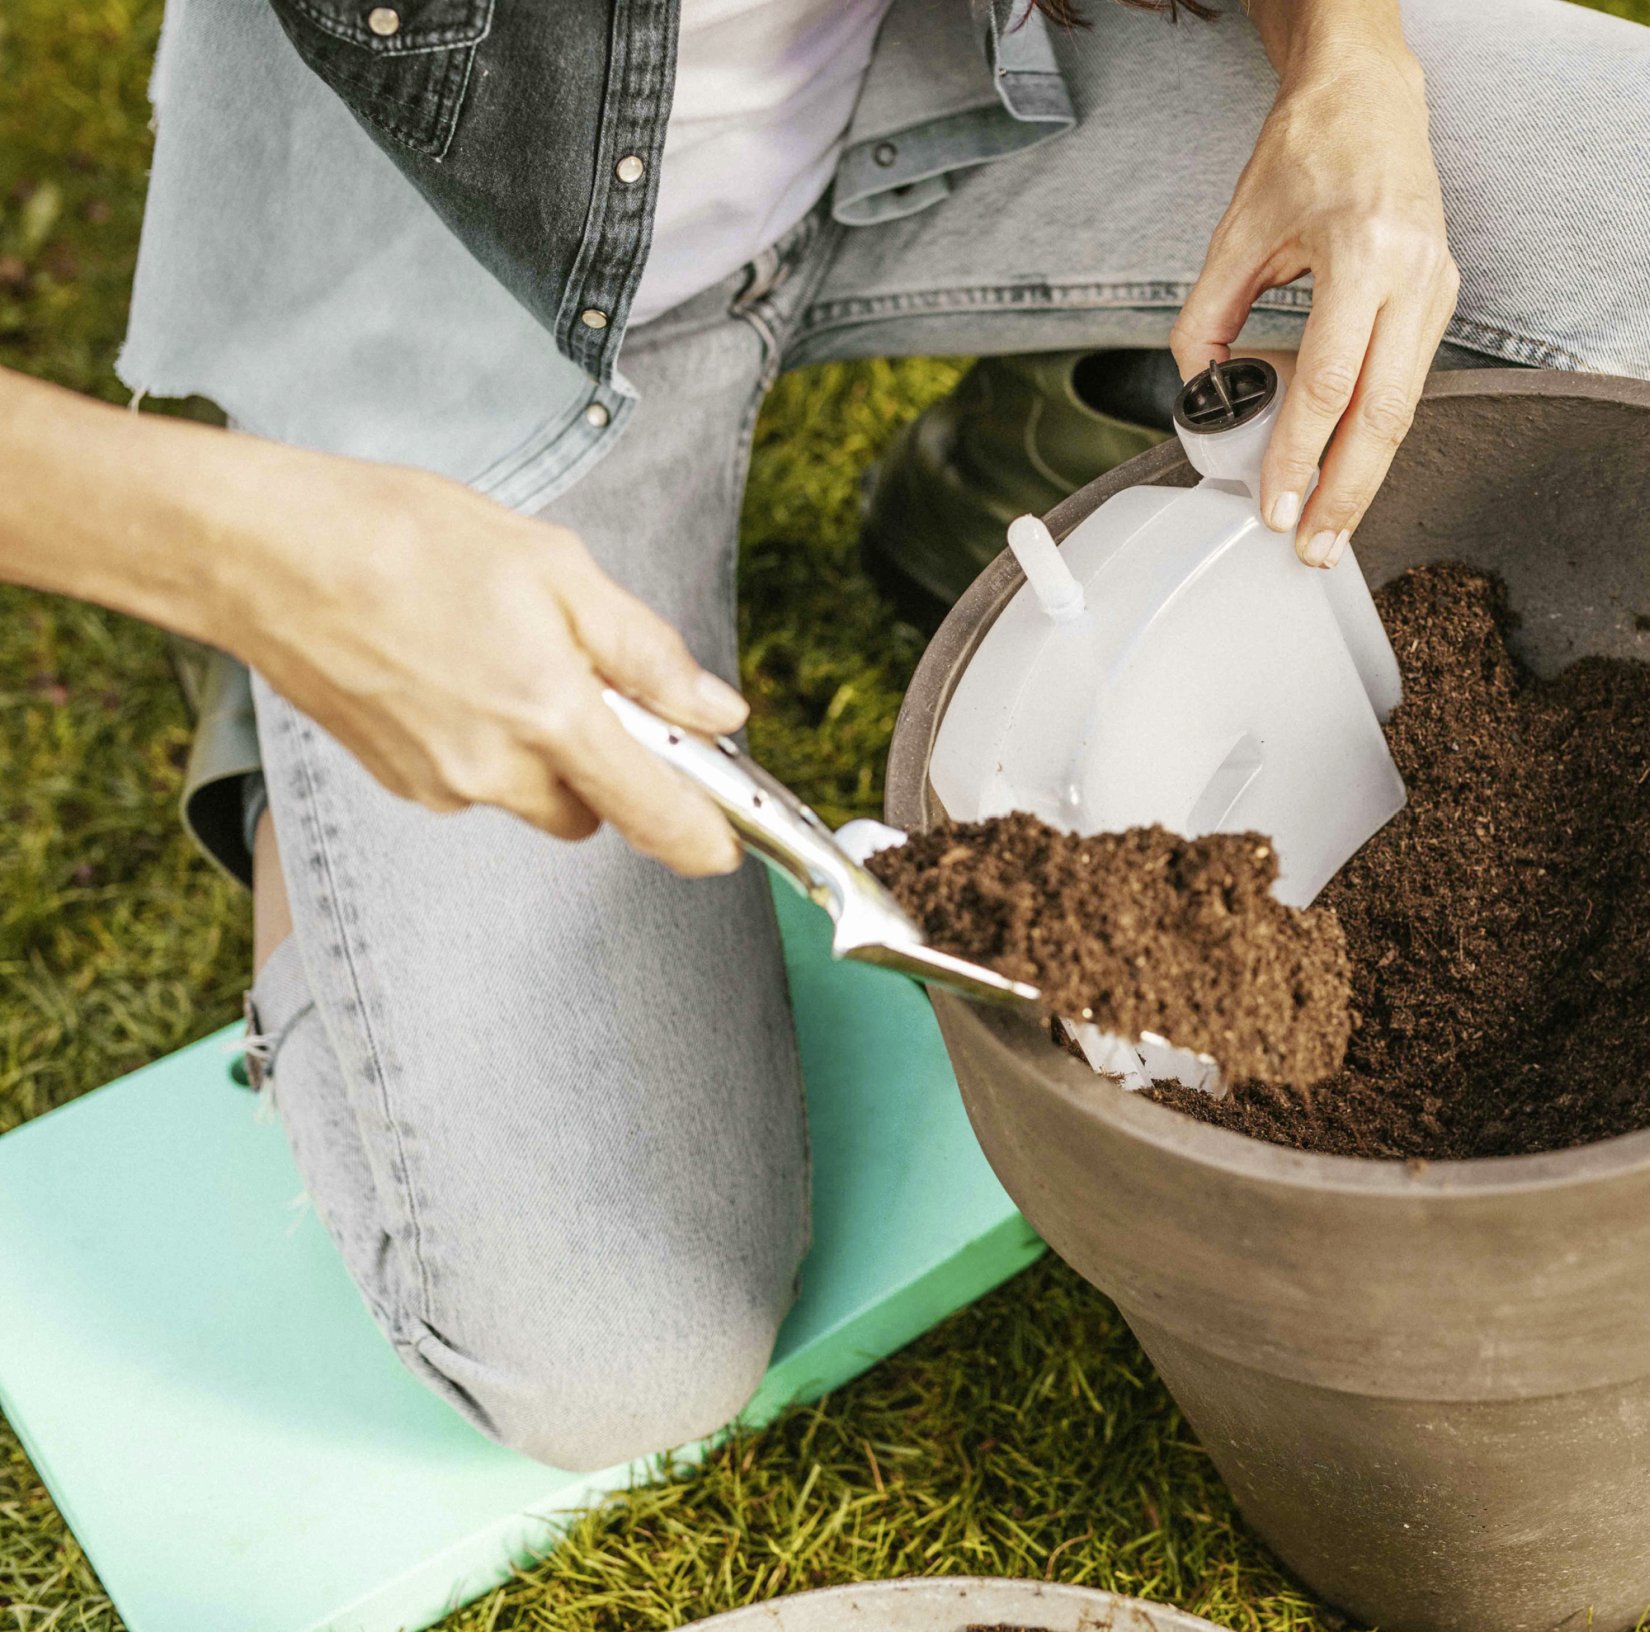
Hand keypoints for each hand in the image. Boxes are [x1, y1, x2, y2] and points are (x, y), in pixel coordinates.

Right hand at [215, 445, 747, 875]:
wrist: (267, 555)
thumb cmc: (406, 541)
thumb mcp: (558, 570)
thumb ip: (646, 655)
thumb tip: (714, 712)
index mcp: (549, 715)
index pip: (652, 811)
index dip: (702, 838)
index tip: (727, 846)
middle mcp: (495, 769)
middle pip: (590, 812)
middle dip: (605, 769)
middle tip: (589, 687)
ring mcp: (440, 783)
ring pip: (527, 794)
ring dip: (539, 750)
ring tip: (499, 654)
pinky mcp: (397, 782)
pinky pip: (471, 780)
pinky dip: (482, 742)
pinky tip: (452, 669)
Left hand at [1170, 29, 1458, 567]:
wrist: (1366, 98)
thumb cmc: (1302, 155)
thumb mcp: (1236, 233)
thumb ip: (1204, 317)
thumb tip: (1198, 390)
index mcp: (1361, 254)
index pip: (1328, 384)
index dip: (1298, 455)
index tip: (1273, 507)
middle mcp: (1412, 276)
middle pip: (1383, 414)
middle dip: (1345, 492)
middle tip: (1310, 548)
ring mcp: (1436, 287)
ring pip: (1405, 408)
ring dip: (1365, 477)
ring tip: (1327, 530)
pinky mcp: (1439, 297)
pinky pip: (1406, 385)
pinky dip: (1373, 436)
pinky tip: (1344, 474)